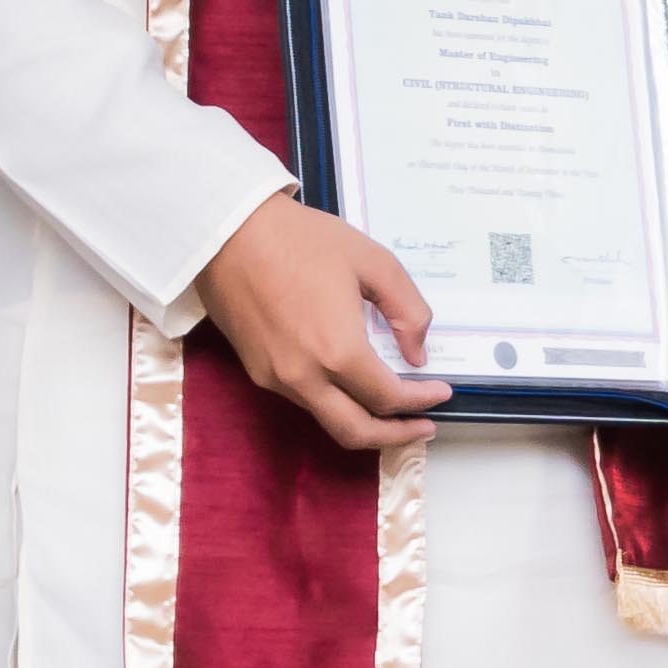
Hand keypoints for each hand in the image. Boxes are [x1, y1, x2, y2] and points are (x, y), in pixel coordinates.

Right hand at [197, 193, 448, 450]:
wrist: (225, 231)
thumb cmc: (300, 239)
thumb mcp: (375, 263)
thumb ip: (408, 312)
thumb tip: (417, 354)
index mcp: (337, 351)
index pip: (388, 399)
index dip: (421, 401)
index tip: (442, 392)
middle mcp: (303, 376)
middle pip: (356, 432)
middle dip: (396, 436)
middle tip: (424, 425)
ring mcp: (274, 378)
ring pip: (327, 420)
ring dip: (365, 423)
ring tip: (394, 410)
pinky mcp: (255, 370)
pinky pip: (303, 400)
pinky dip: (335, 404)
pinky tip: (352, 386)